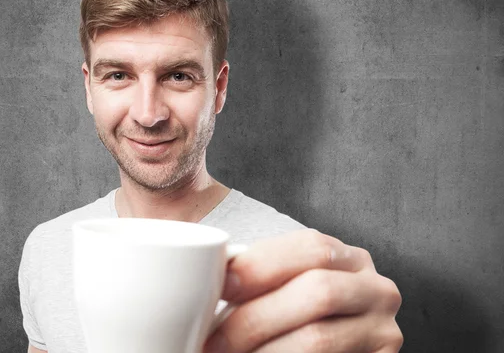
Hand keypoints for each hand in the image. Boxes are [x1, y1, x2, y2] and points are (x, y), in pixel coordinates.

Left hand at [203, 229, 402, 352]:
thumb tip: (207, 277)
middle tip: (213, 341)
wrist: (334, 348)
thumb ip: (260, 278)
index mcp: (349, 258)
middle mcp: (376, 289)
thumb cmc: (296, 317)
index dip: (262, 265)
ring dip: (264, 351)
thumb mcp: (286, 288)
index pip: (310, 248)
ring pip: (319, 339)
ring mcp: (384, 330)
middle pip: (317, 292)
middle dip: (256, 318)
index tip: (220, 287)